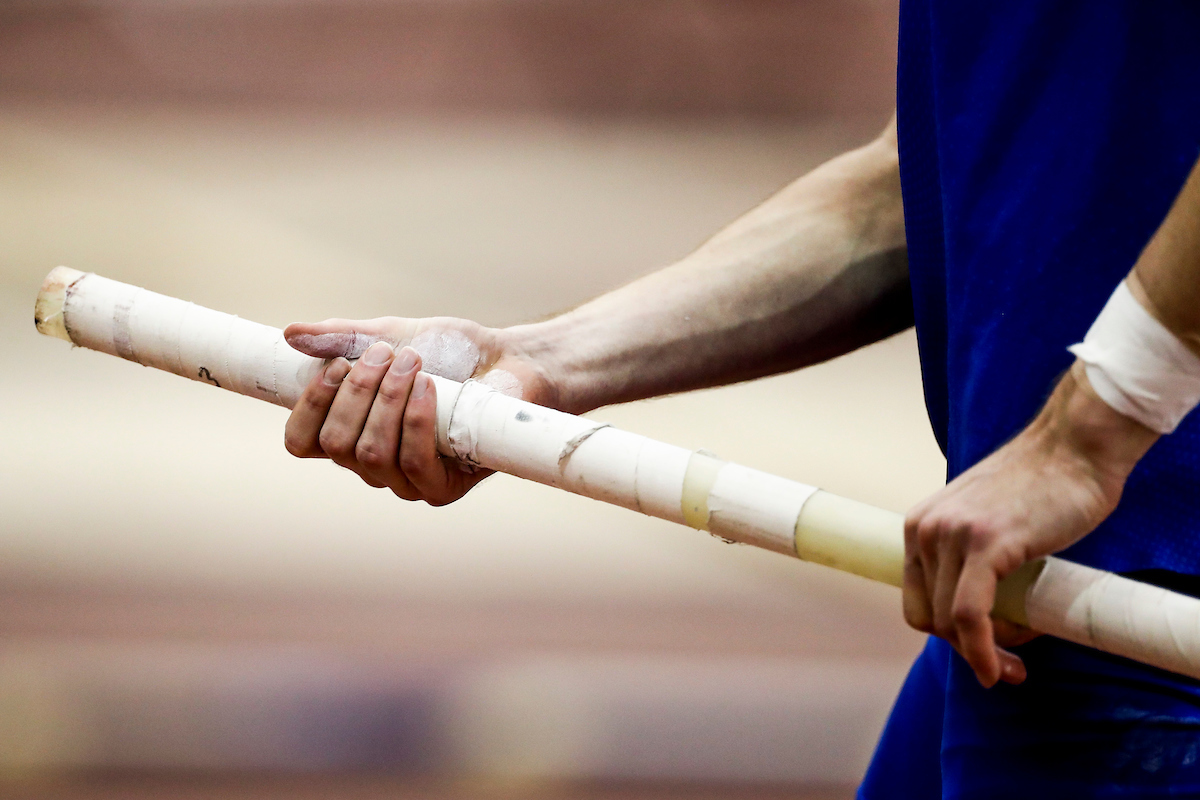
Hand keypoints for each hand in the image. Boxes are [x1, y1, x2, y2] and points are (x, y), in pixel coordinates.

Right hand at [282, 316, 557, 504]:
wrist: (509, 360)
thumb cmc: (450, 352)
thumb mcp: (390, 334)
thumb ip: (342, 338)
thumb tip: (291, 334)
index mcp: (350, 432)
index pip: (302, 442)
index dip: (309, 407)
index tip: (336, 366)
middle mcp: (372, 463)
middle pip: (337, 445)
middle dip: (358, 391)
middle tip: (385, 354)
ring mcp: (407, 480)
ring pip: (372, 455)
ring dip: (388, 401)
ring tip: (413, 364)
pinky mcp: (444, 487)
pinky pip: (415, 463)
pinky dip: (416, 421)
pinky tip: (428, 389)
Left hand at [903, 364, 1158, 686]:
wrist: (1075, 448)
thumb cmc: (1041, 487)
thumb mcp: (983, 521)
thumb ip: (969, 556)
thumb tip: (978, 615)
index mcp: (919, 526)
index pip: (918, 602)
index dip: (949, 637)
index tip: (984, 652)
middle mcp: (925, 529)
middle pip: (930, 618)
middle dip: (967, 650)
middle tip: (1008, 666)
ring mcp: (952, 535)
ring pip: (949, 623)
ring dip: (983, 653)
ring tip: (1019, 661)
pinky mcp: (985, 544)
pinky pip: (969, 615)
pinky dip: (982, 650)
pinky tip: (1003, 667)